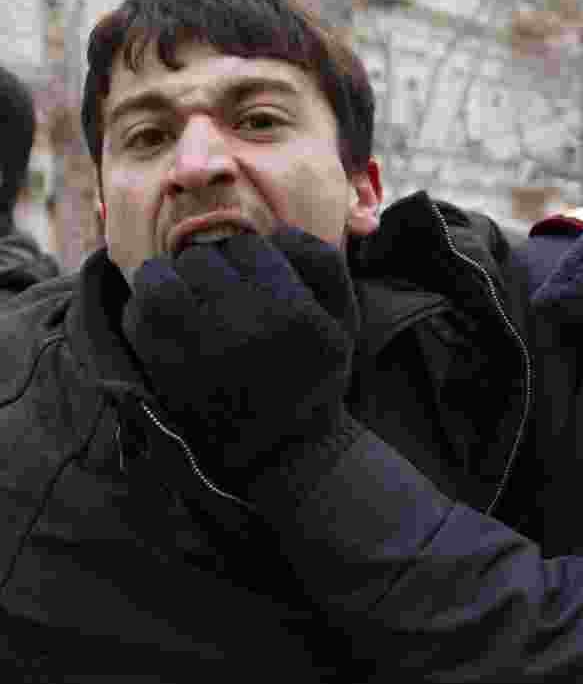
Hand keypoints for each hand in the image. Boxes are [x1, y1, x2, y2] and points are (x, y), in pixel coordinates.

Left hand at [122, 227, 358, 474]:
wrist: (285, 453)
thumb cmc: (317, 377)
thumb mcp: (343, 319)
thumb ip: (322, 262)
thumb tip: (278, 230)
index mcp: (292, 313)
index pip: (248, 245)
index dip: (248, 255)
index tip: (254, 276)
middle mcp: (242, 328)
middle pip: (202, 257)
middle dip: (210, 266)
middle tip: (220, 288)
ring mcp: (197, 351)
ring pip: (160, 278)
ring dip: (170, 278)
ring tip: (187, 294)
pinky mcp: (164, 371)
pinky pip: (139, 314)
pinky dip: (148, 308)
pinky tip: (170, 321)